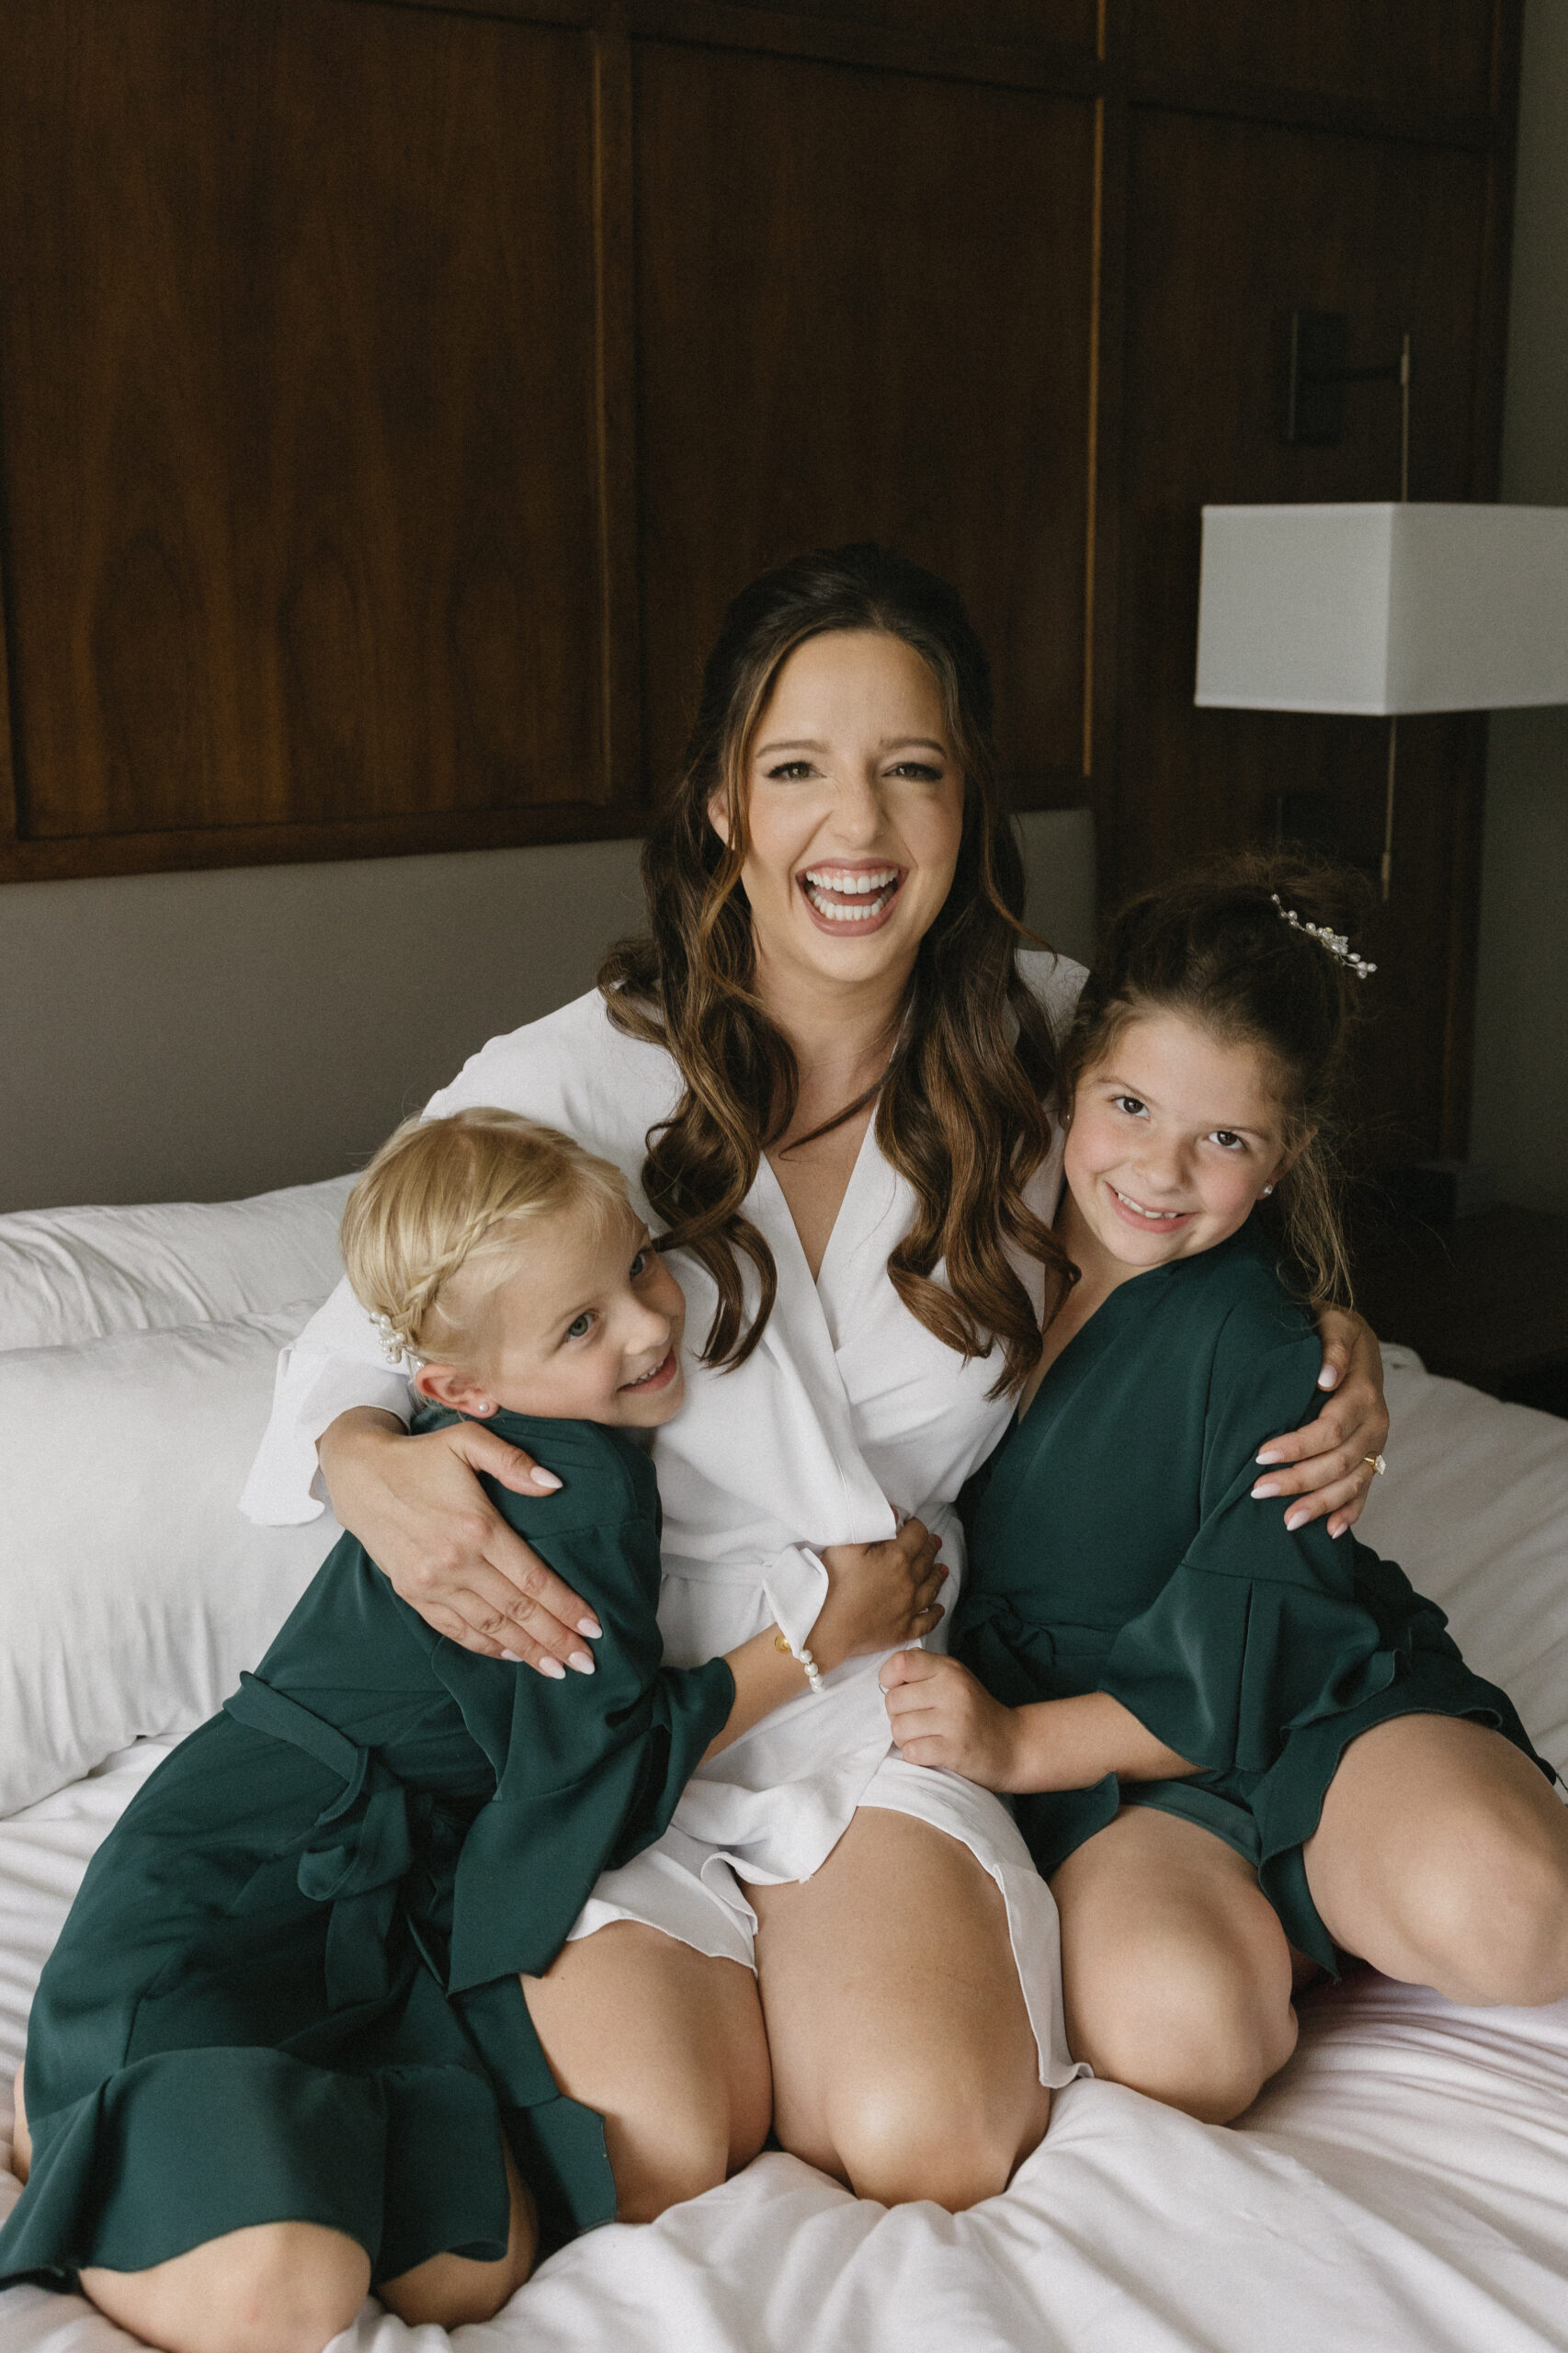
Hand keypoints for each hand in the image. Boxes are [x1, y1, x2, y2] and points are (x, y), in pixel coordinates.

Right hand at [316, 1408, 601, 1672]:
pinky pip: (455, 1629)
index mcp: (478, 1527)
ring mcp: (432, 1582)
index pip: (533, 1579)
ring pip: (489, 1627)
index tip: (595, 1628)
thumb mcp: (467, 1441)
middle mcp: (456, 1562)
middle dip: (556, 1640)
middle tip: (587, 1663)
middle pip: (517, 1611)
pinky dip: (485, 1646)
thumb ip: (513, 1462)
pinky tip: (511, 1656)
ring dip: (526, 1652)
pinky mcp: (413, 1593)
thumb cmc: (420, 1456)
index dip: (567, 1606)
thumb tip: (555, 1484)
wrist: (358, 1474)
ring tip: (557, 1669)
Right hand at [809, 1519, 946, 1671]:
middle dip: (931, 1548)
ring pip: (931, 1588)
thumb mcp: (845, 1545)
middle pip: (927, 1559)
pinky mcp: (904, 1630)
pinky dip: (936, 1613)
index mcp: (896, 1558)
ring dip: (938, 1576)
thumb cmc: (831, 1583)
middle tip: (935, 1542)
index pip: (917, 1534)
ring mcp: (909, 1608)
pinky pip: (927, 1620)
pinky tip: (938, 1608)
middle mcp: (909, 1582)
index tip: (912, 1525)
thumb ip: (870, 1525)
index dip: (916, 1526)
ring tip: (942, 1569)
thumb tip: (894, 1513)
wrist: (826, 1628)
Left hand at [878, 1650, 1020, 1787]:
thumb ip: (924, 1669)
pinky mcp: (956, 1750)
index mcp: (949, 1669)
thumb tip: (887, 1675)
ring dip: (905, 1739)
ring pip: (899, 1729)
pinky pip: (912, 1752)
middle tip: (917, 1722)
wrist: (1014, 1745)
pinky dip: (916, 1755)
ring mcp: (955, 1721)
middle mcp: (952, 1691)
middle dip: (897, 1716)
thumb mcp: (955, 1678)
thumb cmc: (974, 1712)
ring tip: (924, 1738)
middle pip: (893, 1701)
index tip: (900, 1691)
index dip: (889, 1678)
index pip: (901, 1663)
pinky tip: (931, 1752)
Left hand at [1252, 1309, 1388, 1537]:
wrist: (1355, 1336)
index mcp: (1363, 1393)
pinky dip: (1351, 1512)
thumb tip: (1327, 1377)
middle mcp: (1375, 1422)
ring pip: (1352, 1482)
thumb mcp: (1332, 1323)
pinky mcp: (1373, 1455)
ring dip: (1320, 1504)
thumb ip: (1332, 1345)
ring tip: (1287, 1521)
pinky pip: (1365, 1489)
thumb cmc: (1329, 1329)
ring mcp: (1376, 1443)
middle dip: (1299, 1479)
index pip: (1330, 1429)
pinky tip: (1332, 1531)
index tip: (1260, 1455)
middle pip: (1339, 1461)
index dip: (1297, 1446)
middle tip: (1258, 1490)